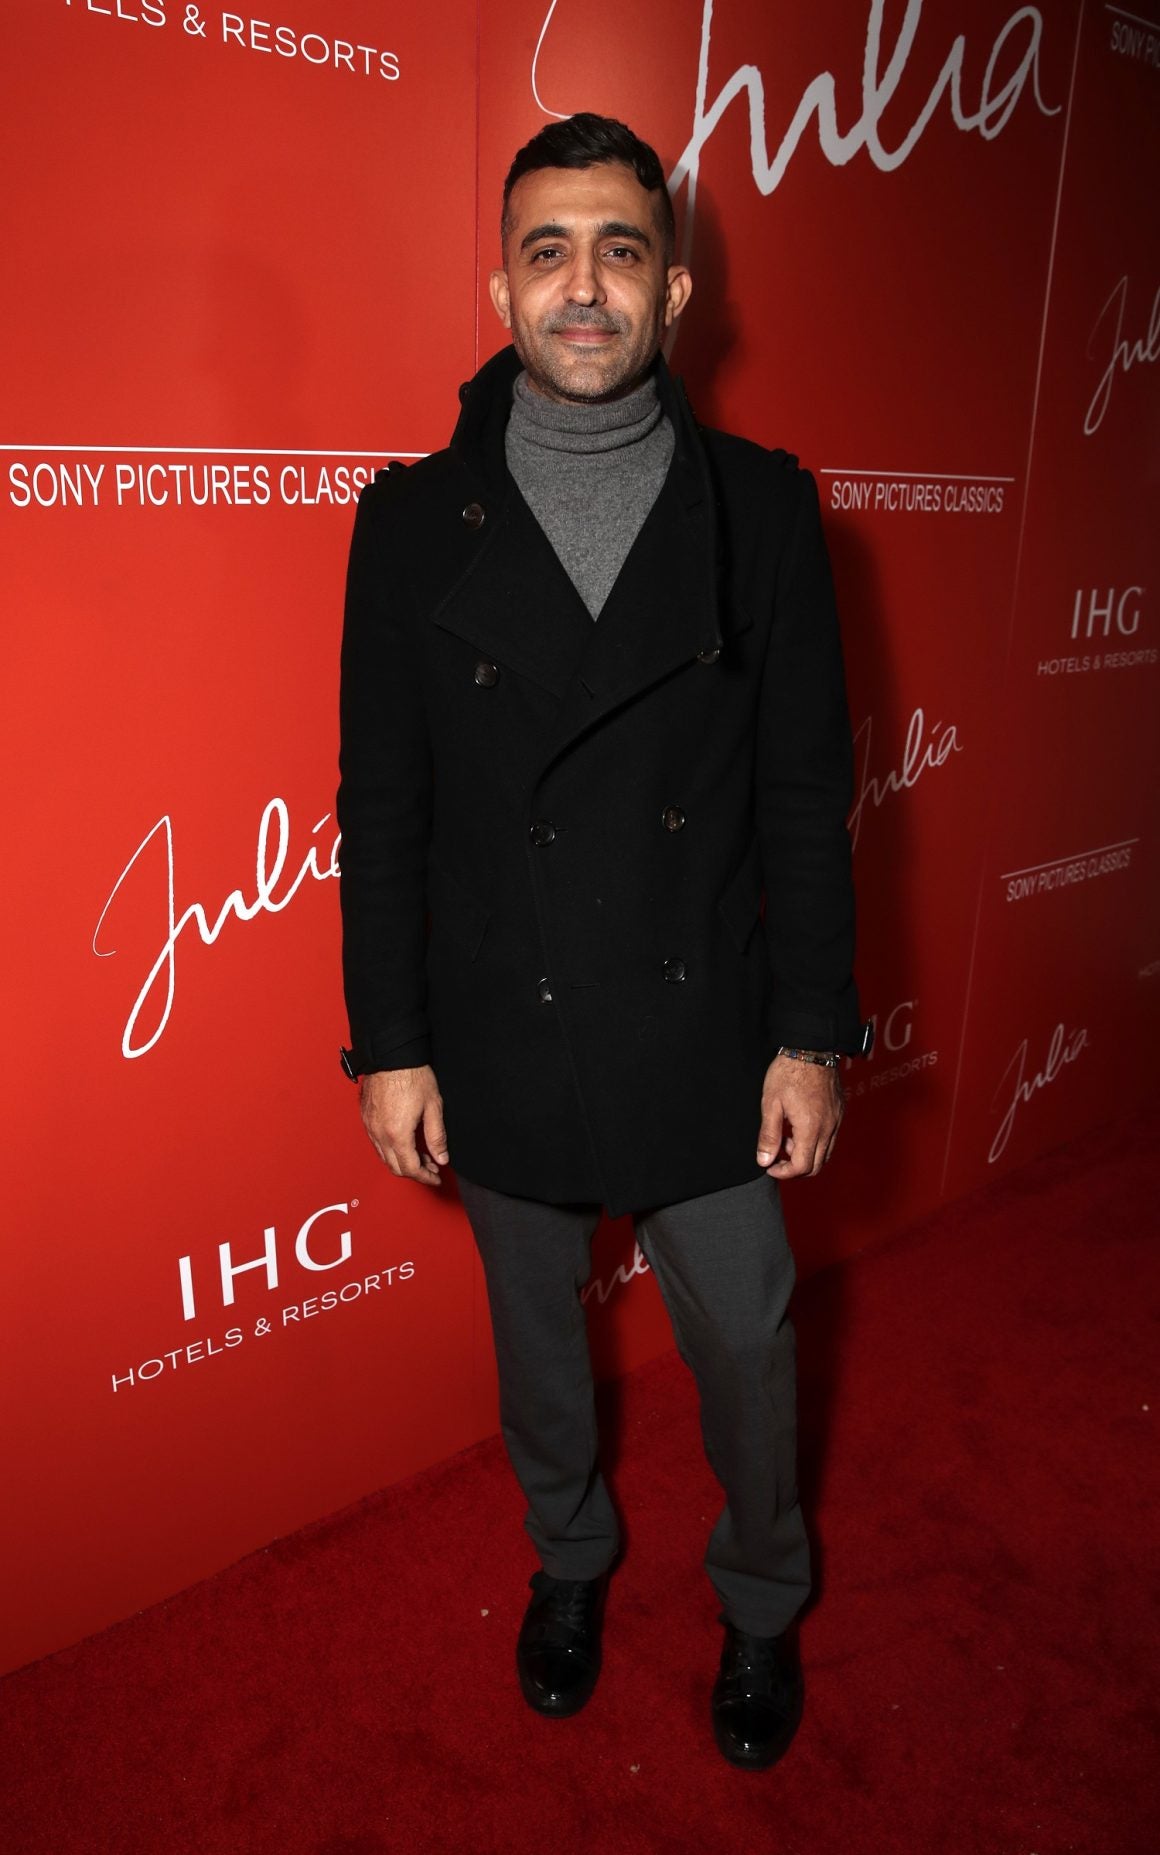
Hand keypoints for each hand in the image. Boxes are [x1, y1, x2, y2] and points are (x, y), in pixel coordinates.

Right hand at [359, 1065, 448, 1186]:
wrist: (390, 1055)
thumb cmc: (411, 1075)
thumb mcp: (433, 1106)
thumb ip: (437, 1136)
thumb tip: (441, 1158)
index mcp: (397, 1134)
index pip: (411, 1168)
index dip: (425, 1177)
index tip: (435, 1177)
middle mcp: (380, 1134)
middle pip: (395, 1167)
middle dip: (415, 1172)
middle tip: (431, 1166)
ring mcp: (370, 1126)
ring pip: (384, 1157)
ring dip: (402, 1161)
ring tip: (420, 1154)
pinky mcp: (366, 1118)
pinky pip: (376, 1144)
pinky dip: (390, 1150)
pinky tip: (403, 1142)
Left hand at [756, 1053, 844, 1179]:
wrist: (811, 1048)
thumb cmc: (789, 1072)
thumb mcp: (771, 1104)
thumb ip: (768, 1135)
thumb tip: (764, 1161)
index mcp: (810, 1128)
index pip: (802, 1166)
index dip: (784, 1172)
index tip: (769, 1166)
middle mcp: (828, 1128)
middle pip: (816, 1166)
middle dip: (795, 1167)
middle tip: (777, 1155)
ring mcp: (836, 1120)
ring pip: (825, 1154)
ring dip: (806, 1155)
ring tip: (787, 1138)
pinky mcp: (839, 1113)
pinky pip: (831, 1139)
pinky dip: (815, 1143)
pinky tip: (799, 1127)